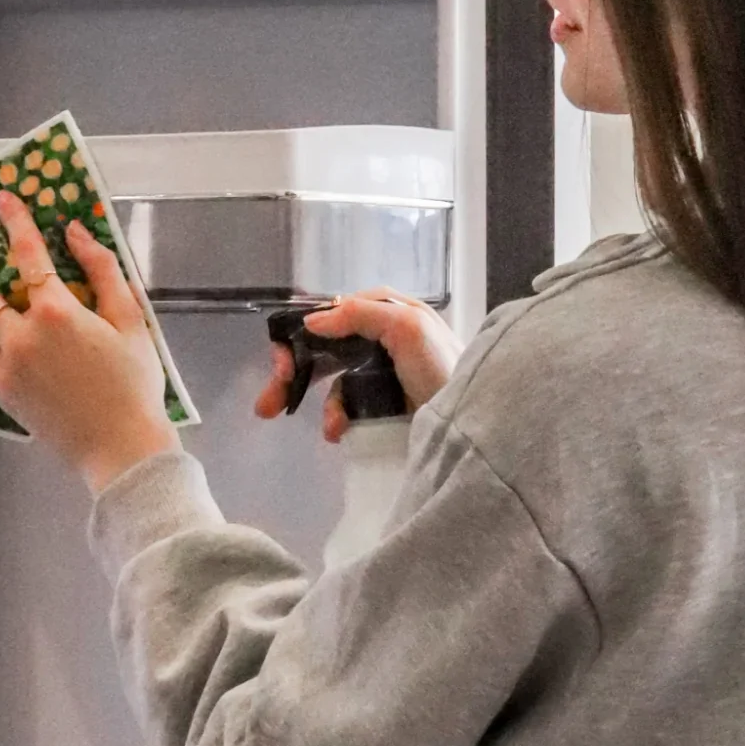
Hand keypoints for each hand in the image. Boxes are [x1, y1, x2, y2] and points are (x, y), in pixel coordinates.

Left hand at [0, 190, 178, 492]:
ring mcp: (6, 367)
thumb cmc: (135, 383)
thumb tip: (75, 232)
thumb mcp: (131, 321)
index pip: (26, 253)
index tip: (3, 199)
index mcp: (56, 312)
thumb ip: (103, 271)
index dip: (14, 221)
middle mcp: (22, 335)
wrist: (121, 449)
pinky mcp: (2, 393)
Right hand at [255, 291, 462, 443]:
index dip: (302, 336)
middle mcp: (383, 338)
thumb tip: (314, 320)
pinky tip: (339, 433)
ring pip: (334, 383)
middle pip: (325, 350)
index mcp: (388, 312)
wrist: (477, 421)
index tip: (283, 363)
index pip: (332, 314)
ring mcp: (384, 373)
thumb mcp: (408, 328)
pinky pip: (350, 408)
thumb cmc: (445, 368)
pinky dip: (339, 420)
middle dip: (293, 375)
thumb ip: (361, 315)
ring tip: (331, 429)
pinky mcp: (387, 405)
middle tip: (268, 404)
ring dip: (324, 405)